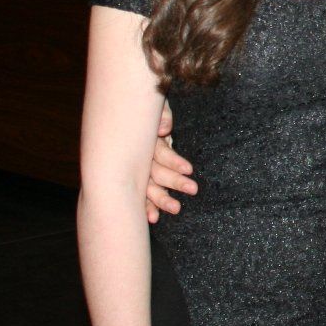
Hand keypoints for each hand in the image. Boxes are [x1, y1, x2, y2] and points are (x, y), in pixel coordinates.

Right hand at [145, 102, 192, 223]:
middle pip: (155, 171)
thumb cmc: (151, 112)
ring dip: (160, 198)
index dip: (173, 161)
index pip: (160, 152)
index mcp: (145, 140)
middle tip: (193, 190)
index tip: (189, 169)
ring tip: (176, 209)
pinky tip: (153, 218)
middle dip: (173, 182)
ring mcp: (137, 167)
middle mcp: (138, 156)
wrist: (133, 114)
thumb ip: (162, 115)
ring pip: (147, 185)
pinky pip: (141, 192)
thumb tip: (164, 129)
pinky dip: (147, 205)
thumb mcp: (157, 107)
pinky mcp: (138, 177)